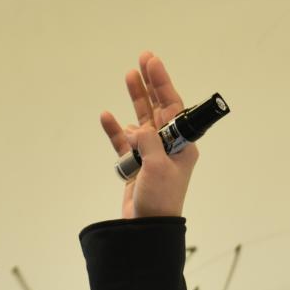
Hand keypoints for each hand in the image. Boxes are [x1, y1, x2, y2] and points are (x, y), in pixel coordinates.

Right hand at [99, 50, 198, 218]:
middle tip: (143, 59)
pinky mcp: (134, 166)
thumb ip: (148, 141)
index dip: (162, 83)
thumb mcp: (157, 167)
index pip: (173, 107)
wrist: (147, 230)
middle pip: (158, 109)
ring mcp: (150, 156)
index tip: (153, 62)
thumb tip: (136, 127)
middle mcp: (168, 147)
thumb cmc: (160, 201)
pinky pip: (123, 143)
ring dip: (134, 100)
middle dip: (150, 84)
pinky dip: (115, 130)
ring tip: (128, 76)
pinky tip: (107, 116)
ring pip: (140, 121)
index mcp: (182, 145)